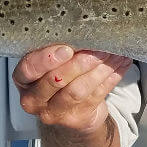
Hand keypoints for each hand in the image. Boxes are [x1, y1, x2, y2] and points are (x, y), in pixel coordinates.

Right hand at [12, 45, 131, 133]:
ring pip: (78, 90)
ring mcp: (55, 113)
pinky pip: (97, 96)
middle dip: (80, 63)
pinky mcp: (77, 119)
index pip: (28, 69)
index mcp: (24, 80)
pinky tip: (121, 63)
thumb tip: (84, 27)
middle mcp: (34, 100)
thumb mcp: (50, 65)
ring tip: (114, 53)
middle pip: (57, 80)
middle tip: (98, 48)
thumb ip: (59, 50)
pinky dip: (112, 77)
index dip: (47, 59)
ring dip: (99, 69)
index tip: (67, 49)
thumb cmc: (59, 80)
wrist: (69, 114)